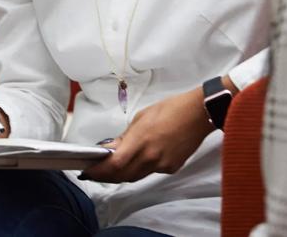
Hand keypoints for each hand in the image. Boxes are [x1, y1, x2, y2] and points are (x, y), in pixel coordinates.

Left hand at [81, 86, 212, 182]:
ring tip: (113, 167)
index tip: (88, 171)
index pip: (114, 165)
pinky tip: (141, 158)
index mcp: (141, 141)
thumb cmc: (170, 109)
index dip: (99, 171)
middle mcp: (150, 157)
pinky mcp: (172, 168)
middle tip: (95, 172)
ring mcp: (162, 165)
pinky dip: (141, 167)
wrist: (198, 113)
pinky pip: (151, 172)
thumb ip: (126, 136)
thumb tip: (112, 148)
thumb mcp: (142, 117)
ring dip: (122, 174)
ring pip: (136, 176)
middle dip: (106, 176)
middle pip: (123, 175)